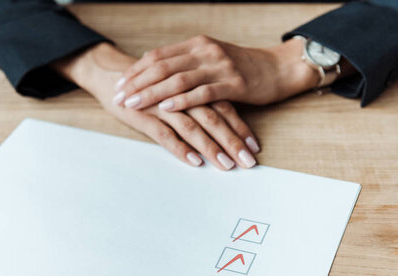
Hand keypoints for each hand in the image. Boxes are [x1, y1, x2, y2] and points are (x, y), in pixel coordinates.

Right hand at [52, 43, 259, 169]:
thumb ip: (199, 102)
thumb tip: (224, 124)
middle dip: (232, 142)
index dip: (240, 127)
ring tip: (226, 165)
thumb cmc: (152, 87)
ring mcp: (162, 105)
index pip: (224, 107)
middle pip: (213, 118)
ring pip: (193, 127)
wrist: (113, 76)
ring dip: (212, 147)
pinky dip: (181, 149)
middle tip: (248, 162)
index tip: (254, 147)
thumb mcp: (179, 91)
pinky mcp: (144, 115)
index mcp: (194, 85)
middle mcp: (182, 94)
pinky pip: (165, 134)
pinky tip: (195, 162)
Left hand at [113, 35, 320, 110]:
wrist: (278, 69)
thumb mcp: (211, 60)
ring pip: (177, 79)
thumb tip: (157, 75)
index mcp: (196, 45)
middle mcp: (205, 52)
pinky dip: (182, 101)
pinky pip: (202, 92)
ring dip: (152, 93)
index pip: (157, 57)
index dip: (135, 71)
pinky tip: (166, 108)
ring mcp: (219, 66)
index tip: (118, 85)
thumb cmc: (242, 69)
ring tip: (133, 105)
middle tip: (118, 98)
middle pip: (162, 67)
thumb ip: (187, 65)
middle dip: (137, 84)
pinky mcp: (234, 83)